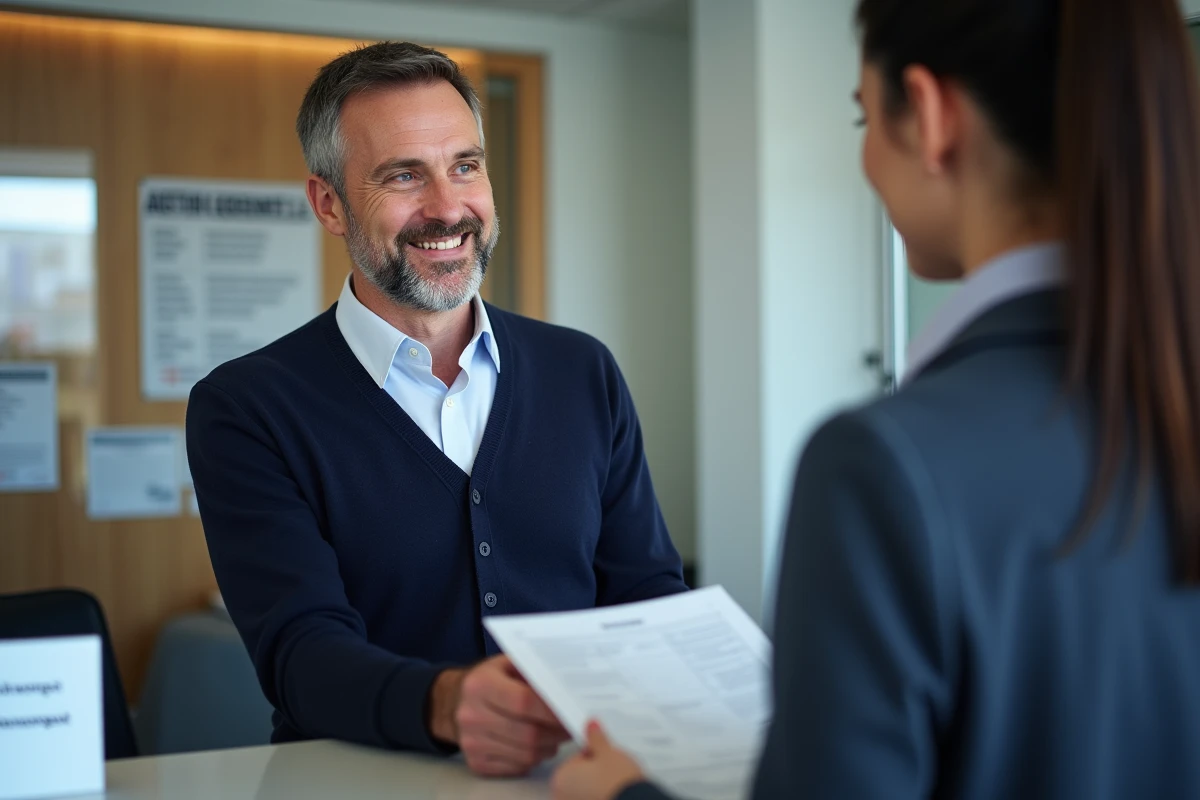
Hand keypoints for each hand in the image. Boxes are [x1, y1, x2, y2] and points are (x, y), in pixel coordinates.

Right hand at [428, 655, 569, 776]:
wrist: (452, 702)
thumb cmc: (488, 680)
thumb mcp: (505, 664)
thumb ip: (533, 671)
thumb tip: (566, 687)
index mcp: (480, 685)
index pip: (524, 702)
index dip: (552, 710)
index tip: (571, 711)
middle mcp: (472, 715)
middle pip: (528, 734)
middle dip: (556, 733)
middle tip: (571, 727)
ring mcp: (472, 742)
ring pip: (525, 754)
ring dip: (548, 747)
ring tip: (555, 735)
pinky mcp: (476, 762)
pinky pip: (516, 767)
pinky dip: (533, 759)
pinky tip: (537, 745)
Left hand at [551, 721, 645, 799]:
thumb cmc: (617, 781)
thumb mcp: (608, 753)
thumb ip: (596, 738)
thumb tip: (590, 724)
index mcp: (561, 778)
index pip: (578, 759)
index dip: (596, 756)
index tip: (609, 758)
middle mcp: (561, 797)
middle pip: (580, 778)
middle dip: (596, 774)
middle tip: (614, 772)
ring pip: (587, 792)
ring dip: (599, 788)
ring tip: (617, 785)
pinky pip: (594, 799)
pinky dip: (602, 797)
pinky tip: (617, 796)